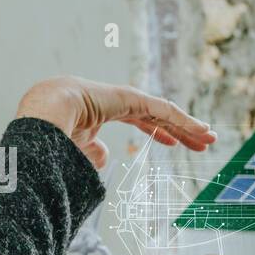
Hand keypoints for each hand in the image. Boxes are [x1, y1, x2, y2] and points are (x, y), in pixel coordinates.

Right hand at [15, 76, 215, 168]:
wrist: (44, 115)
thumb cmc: (53, 132)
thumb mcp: (78, 149)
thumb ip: (93, 153)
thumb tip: (107, 157)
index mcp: (105, 111)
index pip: (140, 121)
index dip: (159, 132)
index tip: (173, 143)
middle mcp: (119, 102)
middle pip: (158, 116)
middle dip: (180, 129)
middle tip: (201, 142)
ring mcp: (126, 97)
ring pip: (165, 112)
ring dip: (188, 125)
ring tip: (209, 136)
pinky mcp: (132, 97)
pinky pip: (163, 109)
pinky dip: (183, 120)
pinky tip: (200, 130)